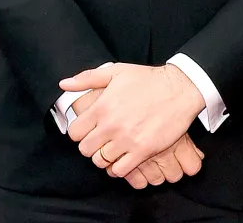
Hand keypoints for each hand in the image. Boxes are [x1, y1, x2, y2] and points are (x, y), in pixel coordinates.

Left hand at [60, 63, 205, 177]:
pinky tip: (123, 157)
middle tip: (100, 139)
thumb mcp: (116, 71)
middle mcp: (111, 125)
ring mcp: (127, 140)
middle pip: (85, 149)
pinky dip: (118, 167)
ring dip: (104, 157)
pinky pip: (120, 170)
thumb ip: (87, 78)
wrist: (178, 89)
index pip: (74, 132)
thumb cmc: (148, 79)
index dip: (79, 132)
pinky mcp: (143, 151)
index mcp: (102, 106)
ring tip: (112, 148)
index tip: (88, 129)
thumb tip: (64, 84)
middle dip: (90, 145)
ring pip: (101, 161)